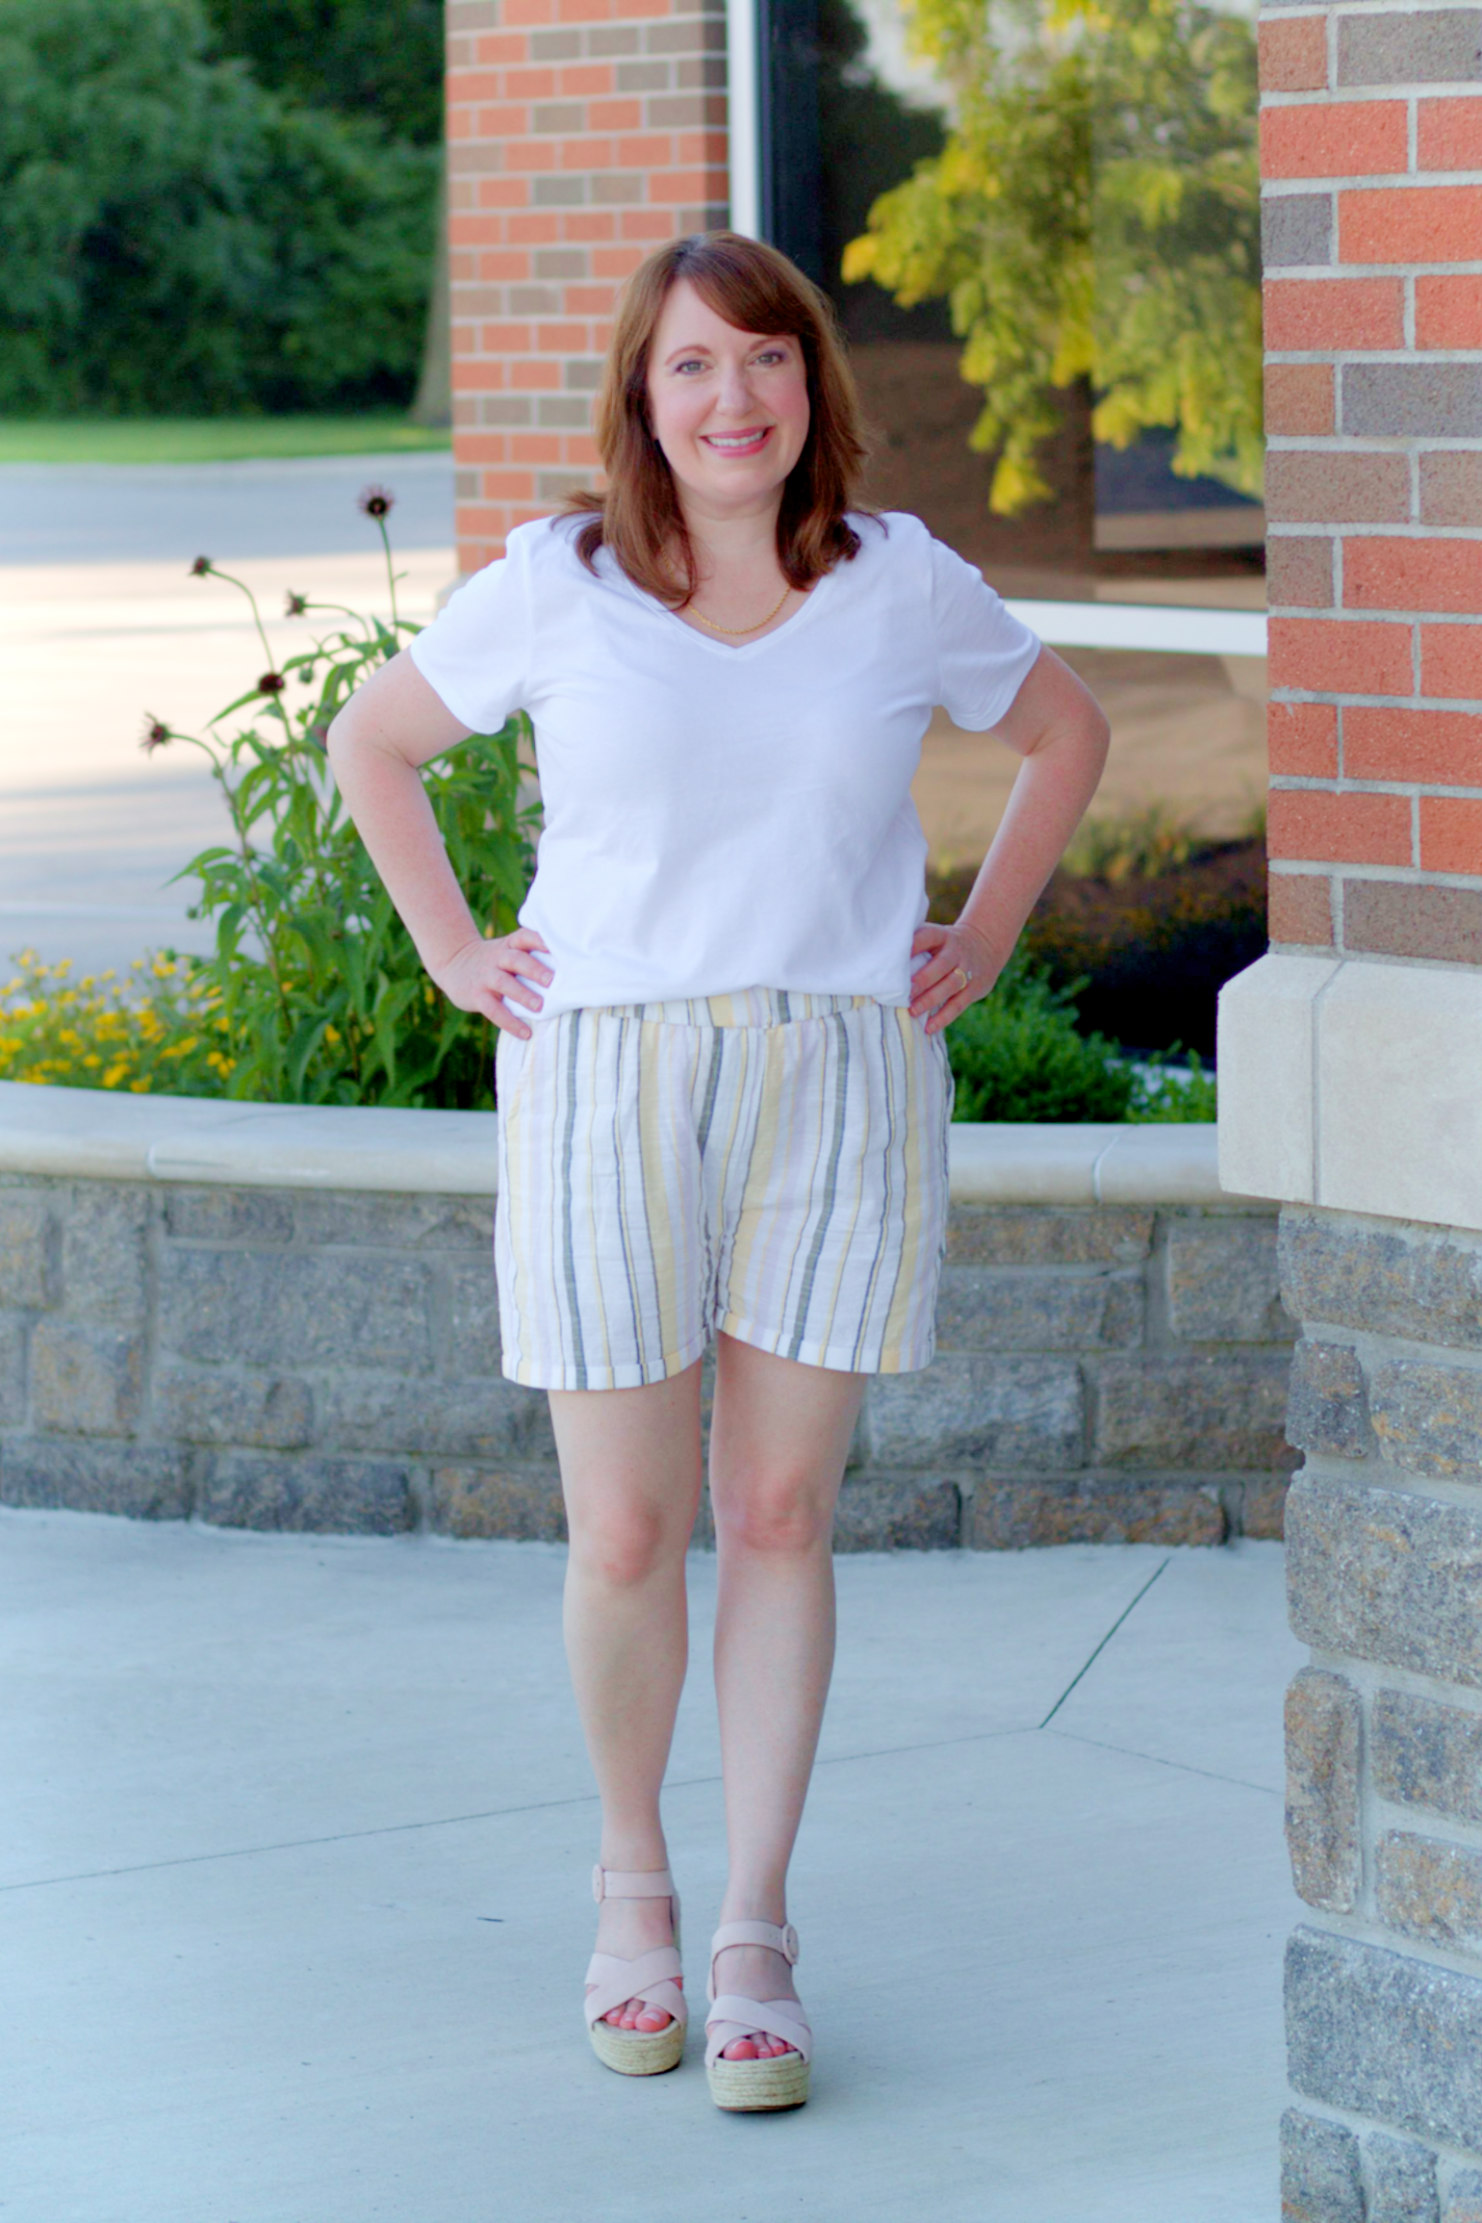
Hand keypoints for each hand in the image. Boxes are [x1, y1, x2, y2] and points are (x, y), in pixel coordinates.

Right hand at [429, 927, 552, 1038]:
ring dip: (523, 994)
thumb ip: (530, 956)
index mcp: (509, 945)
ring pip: (504, 983)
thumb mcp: (508, 949)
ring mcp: (486, 977)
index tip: (556, 947)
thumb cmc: (495, 960)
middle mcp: (498, 958)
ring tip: (540, 1006)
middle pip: (516, 960)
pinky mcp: (477, 996)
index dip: (540, 940)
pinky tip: (525, 1033)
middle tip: (552, 980)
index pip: (525, 937)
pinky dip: (510, 1022)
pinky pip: (493, 1010)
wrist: (454, 963)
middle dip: (534, 969)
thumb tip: (571, 973)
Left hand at [908, 919, 1001, 1035]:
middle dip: (923, 980)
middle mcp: (957, 951)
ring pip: (950, 986)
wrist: (986, 943)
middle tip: (905, 992)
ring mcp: (968, 970)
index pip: (929, 936)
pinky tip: (929, 1028)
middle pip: (941, 965)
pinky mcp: (975, 988)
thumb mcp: (937, 936)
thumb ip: (916, 944)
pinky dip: (943, 1017)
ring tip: (912, 1011)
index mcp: (943, 936)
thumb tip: (880, 957)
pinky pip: (958, 1005)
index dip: (914, 944)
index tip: (897, 955)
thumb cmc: (946, 944)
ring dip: (931, 1000)